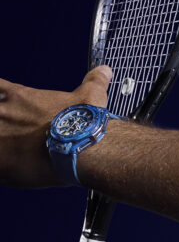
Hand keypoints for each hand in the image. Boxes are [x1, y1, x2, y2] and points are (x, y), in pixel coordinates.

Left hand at [0, 66, 111, 186]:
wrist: (82, 151)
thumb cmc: (83, 125)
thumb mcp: (91, 96)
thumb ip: (94, 81)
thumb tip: (104, 71)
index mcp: (19, 97)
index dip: (2, 98)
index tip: (8, 107)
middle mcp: (4, 114)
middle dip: (3, 123)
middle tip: (12, 133)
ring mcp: (0, 137)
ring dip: (3, 143)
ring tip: (16, 151)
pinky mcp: (2, 162)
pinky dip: (4, 167)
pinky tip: (15, 170)